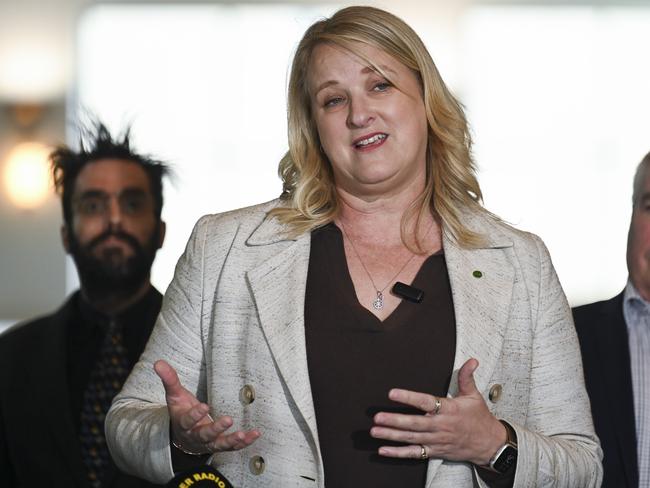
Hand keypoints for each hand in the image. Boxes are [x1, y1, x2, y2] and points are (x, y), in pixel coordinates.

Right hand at [154, 360, 260, 453]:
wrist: (183, 436)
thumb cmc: (181, 411)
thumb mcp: (175, 395)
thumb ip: (169, 380)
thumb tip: (158, 362)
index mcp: (184, 423)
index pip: (187, 421)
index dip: (195, 415)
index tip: (204, 406)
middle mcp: (196, 436)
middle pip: (205, 435)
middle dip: (216, 429)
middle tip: (228, 420)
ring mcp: (208, 443)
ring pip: (219, 444)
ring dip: (232, 440)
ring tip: (243, 434)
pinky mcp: (220, 445)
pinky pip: (232, 447)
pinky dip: (243, 442)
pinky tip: (254, 435)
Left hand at [370, 358, 505, 464]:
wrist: (490, 445)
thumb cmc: (480, 419)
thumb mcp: (474, 396)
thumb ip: (467, 377)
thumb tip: (471, 361)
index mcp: (448, 410)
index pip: (425, 402)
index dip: (408, 398)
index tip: (392, 393)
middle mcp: (441, 426)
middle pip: (415, 424)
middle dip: (395, 421)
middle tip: (377, 417)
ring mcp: (437, 440)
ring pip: (411, 439)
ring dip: (392, 436)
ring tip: (375, 431)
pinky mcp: (435, 451)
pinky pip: (415, 454)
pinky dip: (399, 453)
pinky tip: (384, 450)